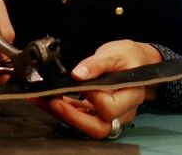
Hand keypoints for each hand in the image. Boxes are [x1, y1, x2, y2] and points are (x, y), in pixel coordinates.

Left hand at [33, 39, 162, 138]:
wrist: (135, 60)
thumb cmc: (130, 57)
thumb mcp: (115, 53)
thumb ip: (96, 64)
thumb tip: (78, 74)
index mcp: (131, 95)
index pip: (109, 106)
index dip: (91, 97)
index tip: (77, 82)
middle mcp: (123, 111)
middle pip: (99, 127)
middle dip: (73, 117)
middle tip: (54, 102)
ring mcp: (111, 116)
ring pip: (88, 126)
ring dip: (65, 115)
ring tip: (46, 100)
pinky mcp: (99, 113)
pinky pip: (82, 118)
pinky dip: (66, 111)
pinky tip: (52, 100)